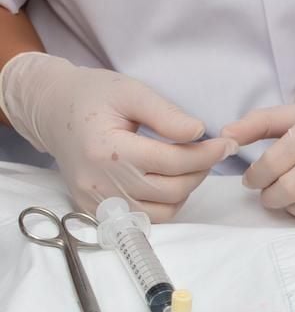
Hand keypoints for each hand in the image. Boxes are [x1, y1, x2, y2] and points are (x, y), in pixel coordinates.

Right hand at [0, 52, 234, 221]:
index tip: (226, 144)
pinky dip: (165, 204)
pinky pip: (144, 219)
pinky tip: (168, 181)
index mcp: (107, 149)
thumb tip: (199, 132)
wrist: (51, 110)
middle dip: (199, 172)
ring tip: (188, 166)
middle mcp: (100, 182)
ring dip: (185, 191)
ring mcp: (96, 201)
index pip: (172, 162)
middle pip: (172, 190)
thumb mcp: (130, 92)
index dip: (207, 154)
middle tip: (209, 153)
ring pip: (163, 211)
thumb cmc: (93, 96)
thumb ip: (165, 114)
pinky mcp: (95, 210)